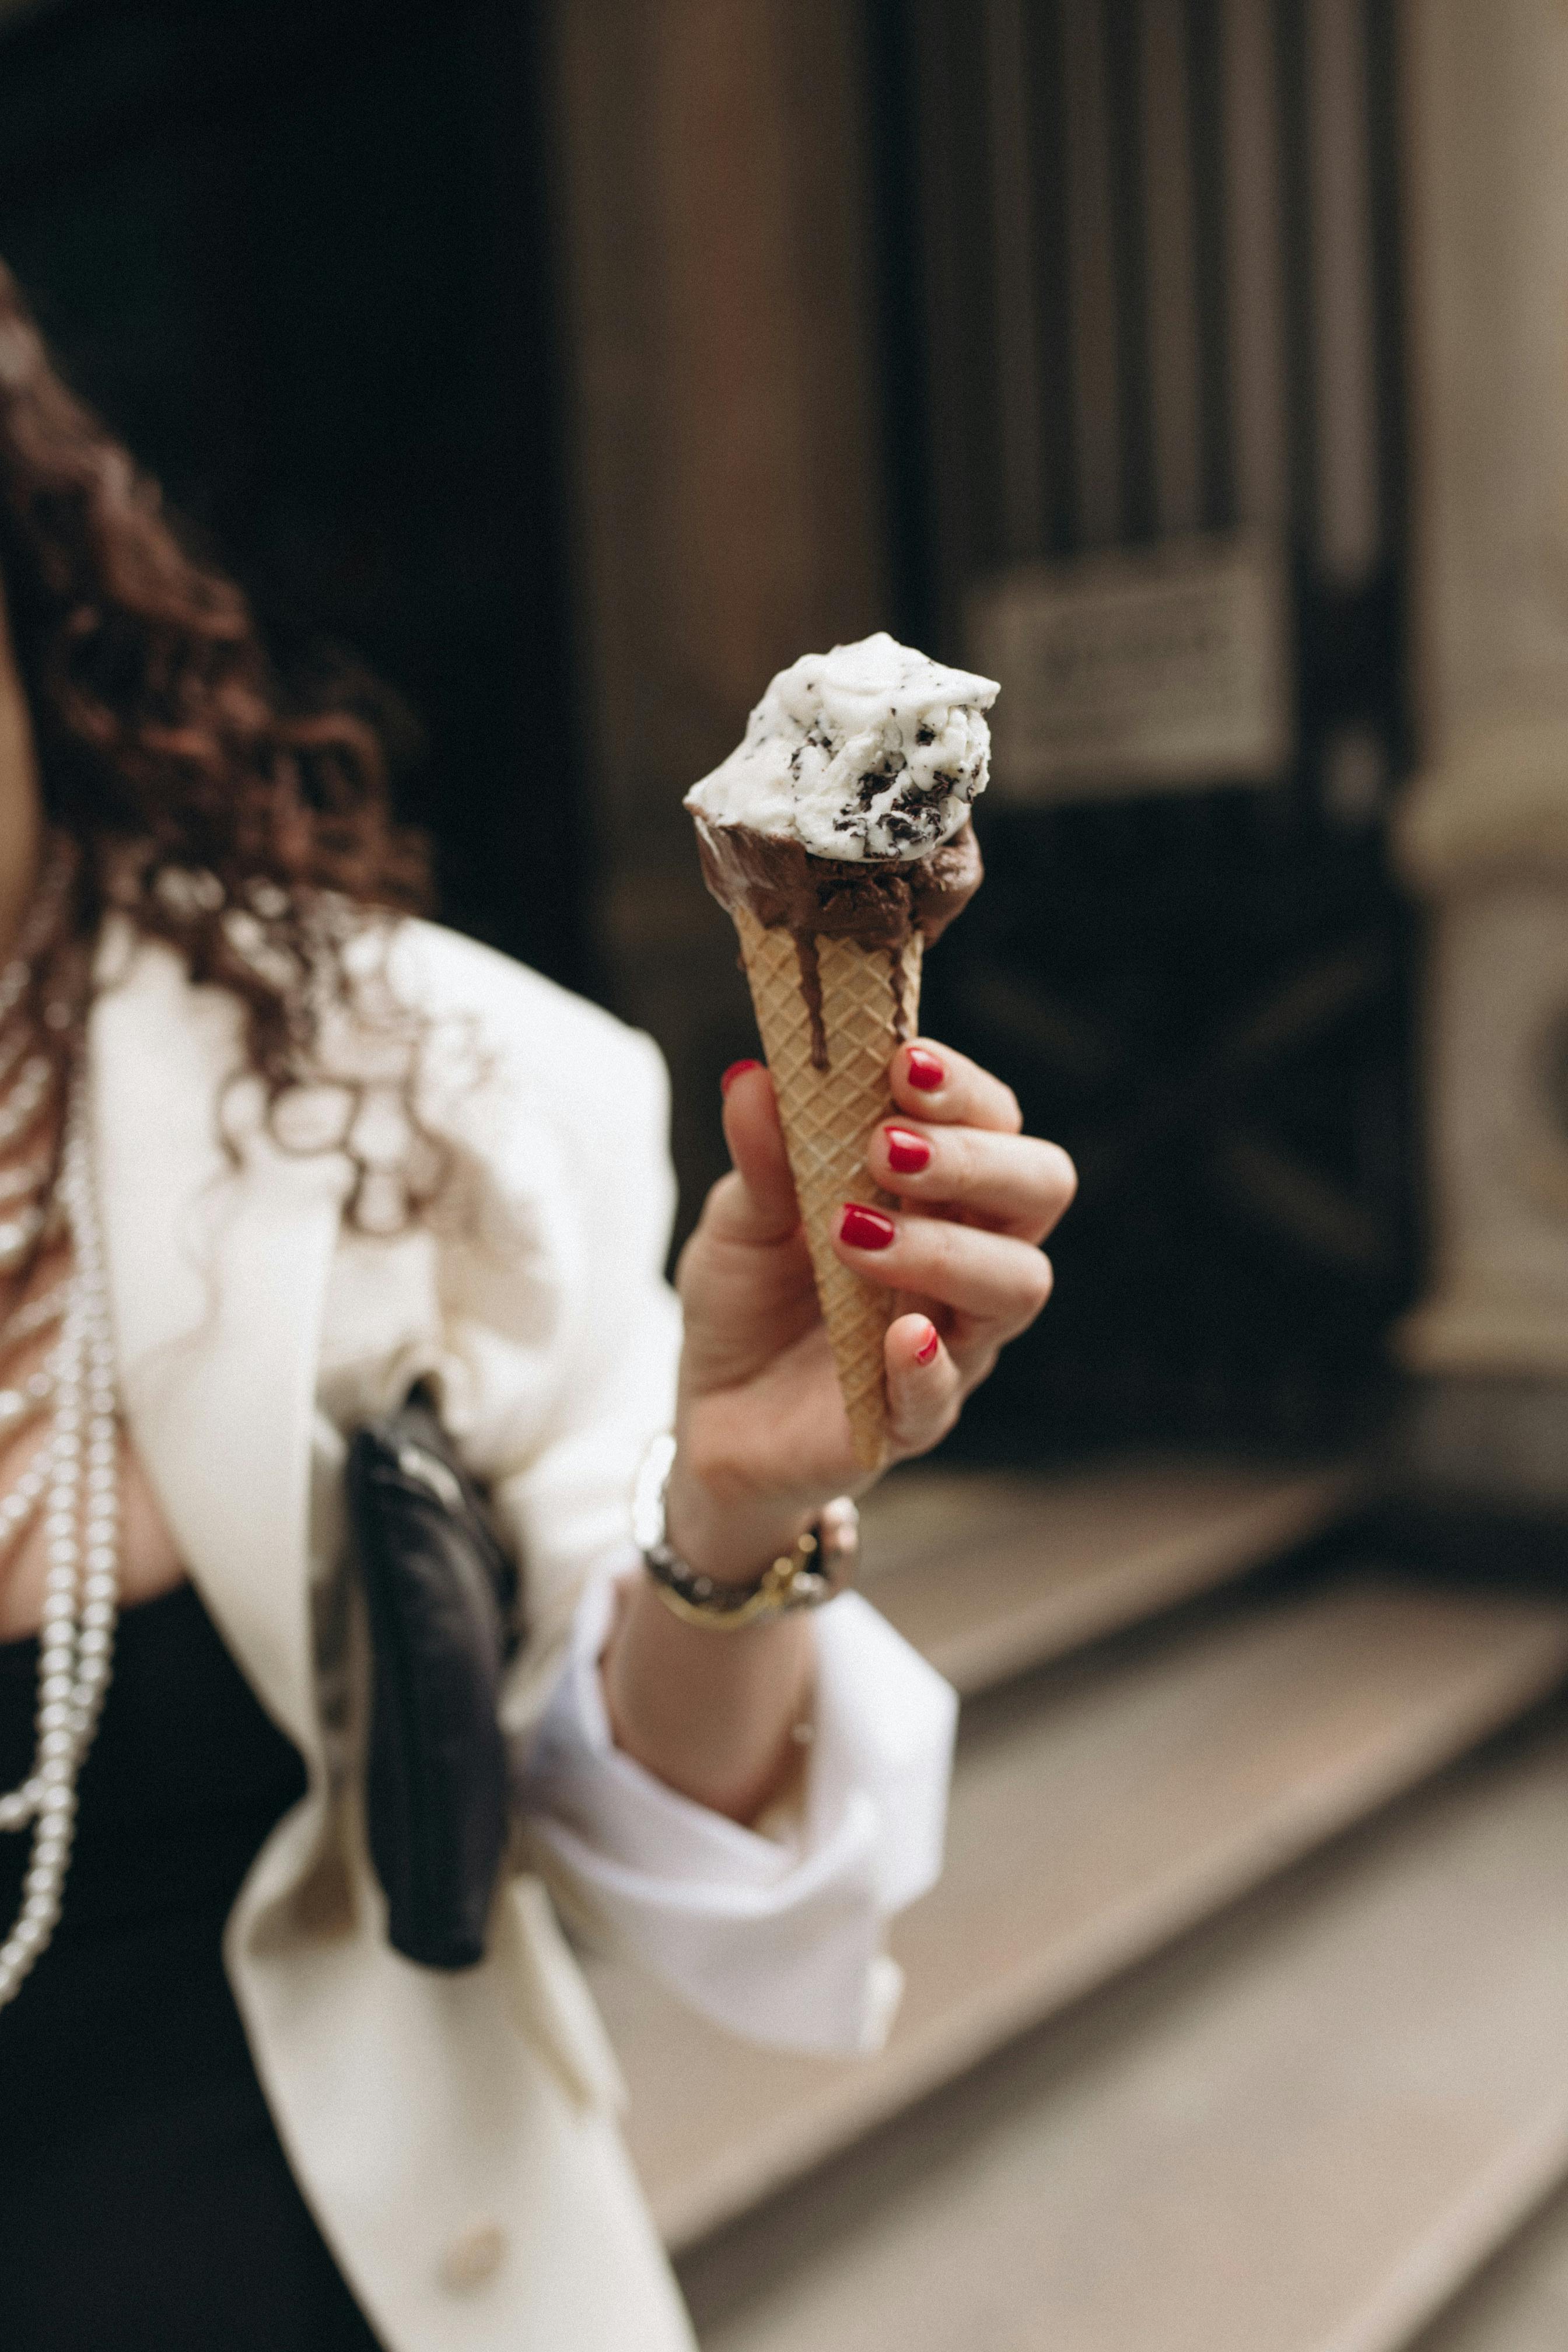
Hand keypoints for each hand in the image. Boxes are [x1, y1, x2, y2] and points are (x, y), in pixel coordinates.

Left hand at [667, 1040, 1076, 1580]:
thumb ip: (761, 1157)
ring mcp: (951, 1340)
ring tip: (856, 1232)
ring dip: (944, 1247)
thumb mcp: (740, 1218)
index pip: (992, 1120)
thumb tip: (755, 1076)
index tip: (904, 1063)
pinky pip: (946, 1391)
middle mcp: (966, 1257)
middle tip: (888, 1148)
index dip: (962, 1089)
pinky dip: (928, 1361)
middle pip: (1039, 1188)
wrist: (715, 1417)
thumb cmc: (750, 1302)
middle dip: (976, 1157)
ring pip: (1016, 1285)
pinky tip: (899, 1334)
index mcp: (935, 1192)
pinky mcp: (911, 1418)